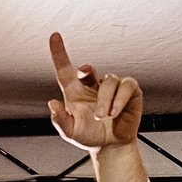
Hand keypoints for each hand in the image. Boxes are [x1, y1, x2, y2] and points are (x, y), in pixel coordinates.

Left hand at [46, 33, 142, 150]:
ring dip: (104, 101)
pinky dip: (119, 100)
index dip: (59, 53)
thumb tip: (51, 104)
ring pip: (108, 82)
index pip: (65, 69)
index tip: (54, 36)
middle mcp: (92, 85)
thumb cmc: (89, 136)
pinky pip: (126, 86)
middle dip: (86, 69)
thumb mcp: (70, 132)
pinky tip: (114, 113)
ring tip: (102, 117)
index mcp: (75, 92)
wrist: (110, 146)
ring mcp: (111, 86)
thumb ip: (60, 120)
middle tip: (85, 71)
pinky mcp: (129, 90)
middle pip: (88, 70)